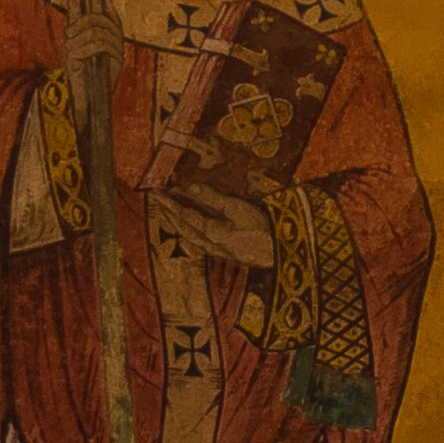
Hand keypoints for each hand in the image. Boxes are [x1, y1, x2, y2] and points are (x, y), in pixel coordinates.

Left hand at [163, 182, 278, 273]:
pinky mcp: (230, 255)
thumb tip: (189, 187)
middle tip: (158, 202)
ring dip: (178, 226)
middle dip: (170, 215)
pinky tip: (192, 231)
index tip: (157, 194)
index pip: (185, 217)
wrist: (285, 252)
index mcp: (214, 234)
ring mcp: (221, 253)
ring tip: (169, 215)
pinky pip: (202, 244)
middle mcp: (213, 246)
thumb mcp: (240, 209)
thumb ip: (214, 199)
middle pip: (185, 230)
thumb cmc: (266, 228)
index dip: (170, 205)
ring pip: (192, 239)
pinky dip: (191, 234)